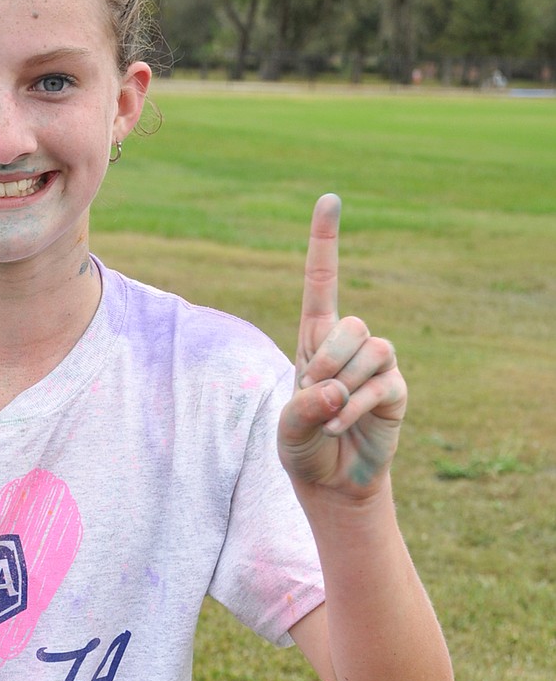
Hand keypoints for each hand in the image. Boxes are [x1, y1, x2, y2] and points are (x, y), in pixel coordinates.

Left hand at [277, 194, 406, 497]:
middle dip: (329, 359)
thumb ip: (302, 406)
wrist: (328, 480)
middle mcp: (348, 345)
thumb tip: (336, 390)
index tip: (329, 200)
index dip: (324, 242)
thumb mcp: (287, 425)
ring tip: (329, 415)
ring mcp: (376, 366)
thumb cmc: (303, 445)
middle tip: (316, 392)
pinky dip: (354, 407)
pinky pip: (381, 384)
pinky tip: (339, 425)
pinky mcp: (395, 390)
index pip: (321, 282)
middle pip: (351, 323)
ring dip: (343, 386)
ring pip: (371, 349)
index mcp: (315, 339)